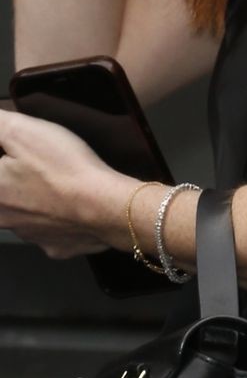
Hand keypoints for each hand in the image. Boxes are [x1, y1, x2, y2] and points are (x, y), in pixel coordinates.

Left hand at [0, 107, 128, 258]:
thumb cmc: (65, 169)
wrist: (105, 205)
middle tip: (43, 162)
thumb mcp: (23, 132)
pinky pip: (52, 230)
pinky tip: (73, 205)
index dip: (9, 156)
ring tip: (60, 182)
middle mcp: (3, 219)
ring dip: (36, 199)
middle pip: (5, 192)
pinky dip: (60, 218)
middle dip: (16, 177)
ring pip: (25, 213)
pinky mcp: (56, 246)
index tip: (23, 151)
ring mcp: (30, 235)